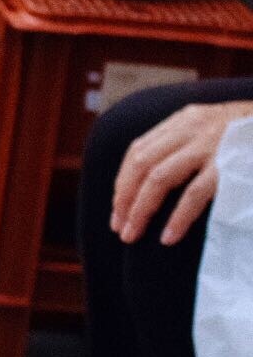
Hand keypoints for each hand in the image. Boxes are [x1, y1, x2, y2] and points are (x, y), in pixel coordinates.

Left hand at [111, 101, 252, 245]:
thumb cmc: (252, 136)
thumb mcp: (215, 129)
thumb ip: (187, 146)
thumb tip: (150, 184)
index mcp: (185, 120)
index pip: (138, 150)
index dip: (123, 182)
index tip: (117, 209)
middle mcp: (193, 128)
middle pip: (141, 165)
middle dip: (124, 199)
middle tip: (119, 229)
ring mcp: (212, 145)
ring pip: (159, 178)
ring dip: (140, 209)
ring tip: (132, 235)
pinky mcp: (231, 165)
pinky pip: (195, 193)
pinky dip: (177, 217)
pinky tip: (168, 237)